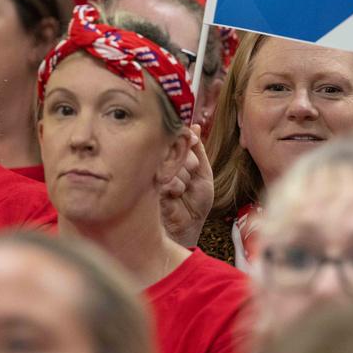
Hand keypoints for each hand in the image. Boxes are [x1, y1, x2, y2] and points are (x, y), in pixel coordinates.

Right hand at [161, 124, 214, 248]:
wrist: (189, 225)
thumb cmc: (195, 201)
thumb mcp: (203, 173)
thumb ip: (198, 150)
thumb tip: (196, 127)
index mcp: (172, 156)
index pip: (180, 137)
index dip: (189, 146)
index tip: (195, 162)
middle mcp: (161, 161)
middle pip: (176, 148)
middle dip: (190, 165)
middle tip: (191, 180)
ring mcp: (154, 172)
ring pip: (173, 163)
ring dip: (185, 180)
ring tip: (182, 192)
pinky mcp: (149, 185)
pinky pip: (167, 177)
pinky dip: (177, 187)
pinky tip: (175, 197)